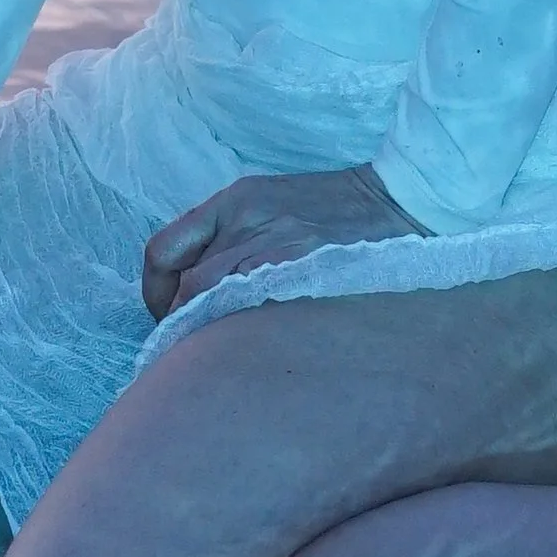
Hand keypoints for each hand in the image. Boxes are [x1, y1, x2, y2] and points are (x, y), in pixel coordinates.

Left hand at [142, 162, 424, 321]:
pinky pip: (248, 310)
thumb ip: (232, 234)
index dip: (156, 290)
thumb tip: (193, 288)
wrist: (400, 202)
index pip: (165, 250)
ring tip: (215, 356)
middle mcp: (246, 222)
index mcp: (235, 201)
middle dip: (179, 321)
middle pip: (187, 285)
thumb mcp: (273, 202)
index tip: (166, 312)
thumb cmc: (337, 209)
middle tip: (190, 347)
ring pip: (212, 302)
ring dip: (204, 333)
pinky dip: (235, 332)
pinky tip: (245, 348)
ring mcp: (274, 248)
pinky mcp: (300, 271)